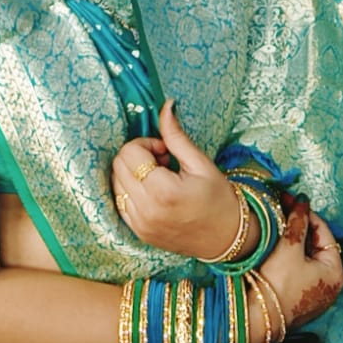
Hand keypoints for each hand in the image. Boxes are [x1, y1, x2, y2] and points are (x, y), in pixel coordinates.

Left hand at [111, 99, 245, 261]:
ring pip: (116, 183)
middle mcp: (146, 210)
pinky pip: (120, 201)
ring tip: (159, 178)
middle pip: (118, 166)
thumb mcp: (200, 163)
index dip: (146, 143)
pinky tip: (153, 192)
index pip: (129, 152)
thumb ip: (176, 135)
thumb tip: (166, 105)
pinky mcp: (138, 232)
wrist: (227, 237)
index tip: (166, 151)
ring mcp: (139, 224)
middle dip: (138, 156)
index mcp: (162, 192)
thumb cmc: (218, 198)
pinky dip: (131, 190)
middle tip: (163, 162)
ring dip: (133, 174)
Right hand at [256, 201, 342, 336]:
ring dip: (293, 240)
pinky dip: (290, 256)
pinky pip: (300, 270)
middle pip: (316, 244)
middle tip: (282, 210)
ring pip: (306, 257)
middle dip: (299, 227)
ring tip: (277, 225)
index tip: (290, 200)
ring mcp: (317, 293)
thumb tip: (302, 203)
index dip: (306, 213)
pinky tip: (276, 246)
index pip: (323, 231)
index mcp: (336, 271)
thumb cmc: (277, 283)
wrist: (258, 317)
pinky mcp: (302, 299)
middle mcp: (331, 284)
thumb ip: (298, 222)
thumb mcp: (289, 248)